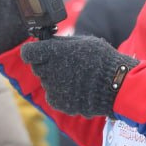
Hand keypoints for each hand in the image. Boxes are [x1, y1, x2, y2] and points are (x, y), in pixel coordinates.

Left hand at [20, 35, 137, 117]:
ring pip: (47, 82)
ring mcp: (54, 89)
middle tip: (66, 65)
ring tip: (77, 78)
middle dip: (47, 65)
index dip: (33, 52)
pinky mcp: (60, 103)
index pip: (28, 53)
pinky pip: (54, 97)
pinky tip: (77, 89)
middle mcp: (50, 71)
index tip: (38, 53)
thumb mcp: (83, 42)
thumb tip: (47, 42)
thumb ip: (61, 43)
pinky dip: (62, 94)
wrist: (117, 85)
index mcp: (53, 52)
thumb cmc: (102, 59)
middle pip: (38, 68)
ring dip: (56, 80)